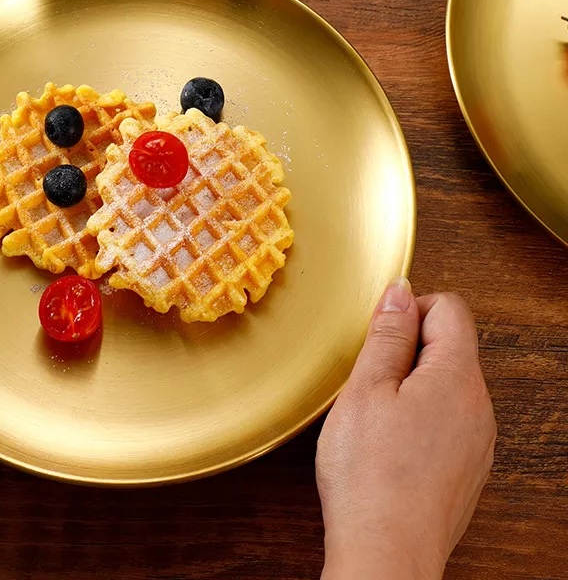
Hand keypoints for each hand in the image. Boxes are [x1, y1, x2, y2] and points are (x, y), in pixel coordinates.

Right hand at [316, 280, 495, 579]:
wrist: (386, 554)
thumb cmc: (370, 474)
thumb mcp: (366, 389)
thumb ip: (386, 335)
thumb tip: (399, 292)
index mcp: (458, 379)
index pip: (449, 308)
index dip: (409, 310)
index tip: (378, 336)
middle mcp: (479, 406)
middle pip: (450, 345)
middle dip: (405, 349)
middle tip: (368, 381)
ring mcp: (478, 440)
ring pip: (445, 383)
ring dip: (409, 382)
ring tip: (375, 415)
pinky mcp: (467, 466)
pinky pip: (447, 417)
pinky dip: (418, 414)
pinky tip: (389, 443)